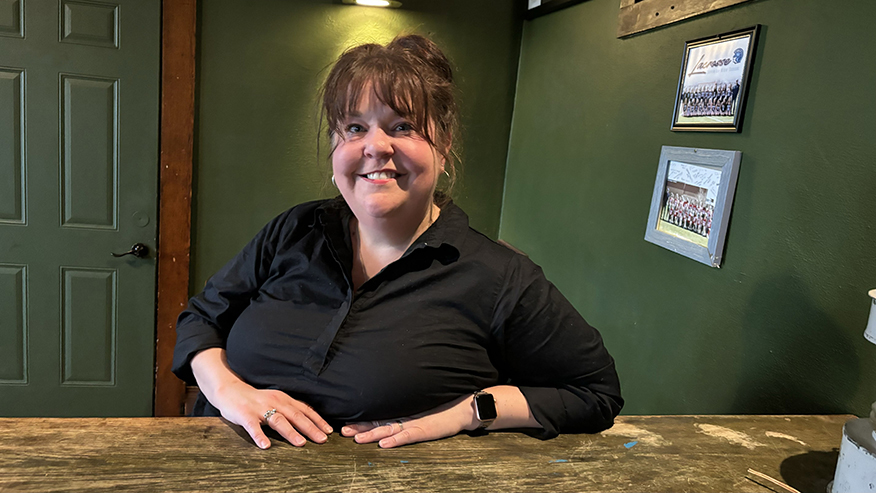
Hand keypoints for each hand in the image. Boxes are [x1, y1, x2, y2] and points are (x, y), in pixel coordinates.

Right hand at [211, 380, 332, 448]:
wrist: (230, 390)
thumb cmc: (256, 399)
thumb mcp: (276, 400)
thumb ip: (289, 409)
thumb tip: (309, 422)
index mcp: (284, 399)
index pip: (304, 410)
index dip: (317, 420)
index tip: (329, 431)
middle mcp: (275, 402)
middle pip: (295, 416)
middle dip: (310, 428)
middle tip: (322, 440)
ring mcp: (260, 408)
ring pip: (278, 420)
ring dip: (290, 432)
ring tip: (301, 443)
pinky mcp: (245, 414)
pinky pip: (253, 426)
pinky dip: (259, 436)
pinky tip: (265, 446)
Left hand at [341, 394, 476, 448]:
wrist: (463, 407)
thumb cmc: (443, 408)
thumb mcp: (421, 411)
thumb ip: (407, 413)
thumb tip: (390, 420)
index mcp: (403, 413)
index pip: (379, 417)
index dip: (363, 421)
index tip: (346, 423)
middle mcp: (405, 417)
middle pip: (379, 423)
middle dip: (361, 427)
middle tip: (343, 431)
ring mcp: (414, 423)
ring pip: (388, 429)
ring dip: (372, 434)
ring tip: (356, 439)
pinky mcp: (424, 430)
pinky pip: (407, 436)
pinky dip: (395, 440)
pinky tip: (383, 443)